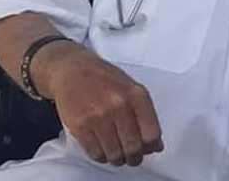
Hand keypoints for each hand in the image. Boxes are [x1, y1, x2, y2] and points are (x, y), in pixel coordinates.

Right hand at [49, 47, 163, 166]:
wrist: (71, 70)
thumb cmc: (103, 78)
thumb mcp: (130, 87)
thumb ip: (145, 114)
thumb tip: (156, 145)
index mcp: (136, 94)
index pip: (152, 133)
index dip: (150, 146)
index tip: (147, 148)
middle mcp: (119, 104)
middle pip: (134, 148)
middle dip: (134, 157)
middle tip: (130, 155)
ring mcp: (99, 116)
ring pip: (115, 155)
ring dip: (117, 158)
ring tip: (115, 150)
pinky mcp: (81, 126)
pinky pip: (96, 154)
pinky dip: (101, 155)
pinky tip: (101, 146)